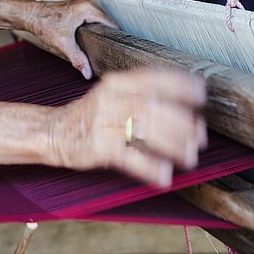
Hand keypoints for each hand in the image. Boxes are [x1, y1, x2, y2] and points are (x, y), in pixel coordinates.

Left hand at [25, 0, 117, 78]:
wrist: (31, 15)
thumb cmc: (44, 23)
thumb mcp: (63, 44)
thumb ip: (78, 59)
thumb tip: (88, 73)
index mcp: (89, 8)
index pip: (112, 25)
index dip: (113, 39)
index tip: (113, 52)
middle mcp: (90, 3)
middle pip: (108, 24)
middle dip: (106, 38)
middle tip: (104, 54)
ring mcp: (86, 4)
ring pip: (101, 23)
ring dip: (100, 34)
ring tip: (97, 48)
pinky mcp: (82, 8)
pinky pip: (95, 20)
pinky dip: (94, 30)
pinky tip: (90, 40)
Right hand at [49, 69, 207, 186]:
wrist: (52, 131)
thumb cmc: (89, 116)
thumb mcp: (111, 96)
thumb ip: (141, 97)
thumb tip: (184, 110)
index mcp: (116, 83)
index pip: (153, 79)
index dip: (180, 85)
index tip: (201, 94)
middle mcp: (110, 98)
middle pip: (152, 106)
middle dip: (181, 122)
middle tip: (200, 136)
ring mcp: (103, 122)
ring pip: (144, 129)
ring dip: (172, 144)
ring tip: (189, 156)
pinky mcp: (97, 146)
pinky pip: (129, 157)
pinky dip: (149, 167)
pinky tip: (164, 174)